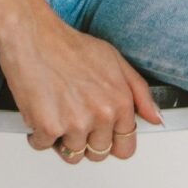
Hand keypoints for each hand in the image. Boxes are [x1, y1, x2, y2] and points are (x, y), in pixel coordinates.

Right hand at [0, 3, 164, 164]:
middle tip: (74, 114)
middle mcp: (101, 115)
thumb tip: (155, 118)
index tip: (101, 134)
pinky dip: (37, 132)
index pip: (126, 148)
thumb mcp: (115, 60)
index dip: (111, 141)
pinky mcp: (48, 127)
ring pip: (71, 154)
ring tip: (57, 109)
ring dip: (61, 137)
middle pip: (97, 154)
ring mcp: (75, 123)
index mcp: (120, 102)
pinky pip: (42, 146)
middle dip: (85, 139)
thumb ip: (140, 92)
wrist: (32, 34)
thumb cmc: (68, 45)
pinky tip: (40, 109)